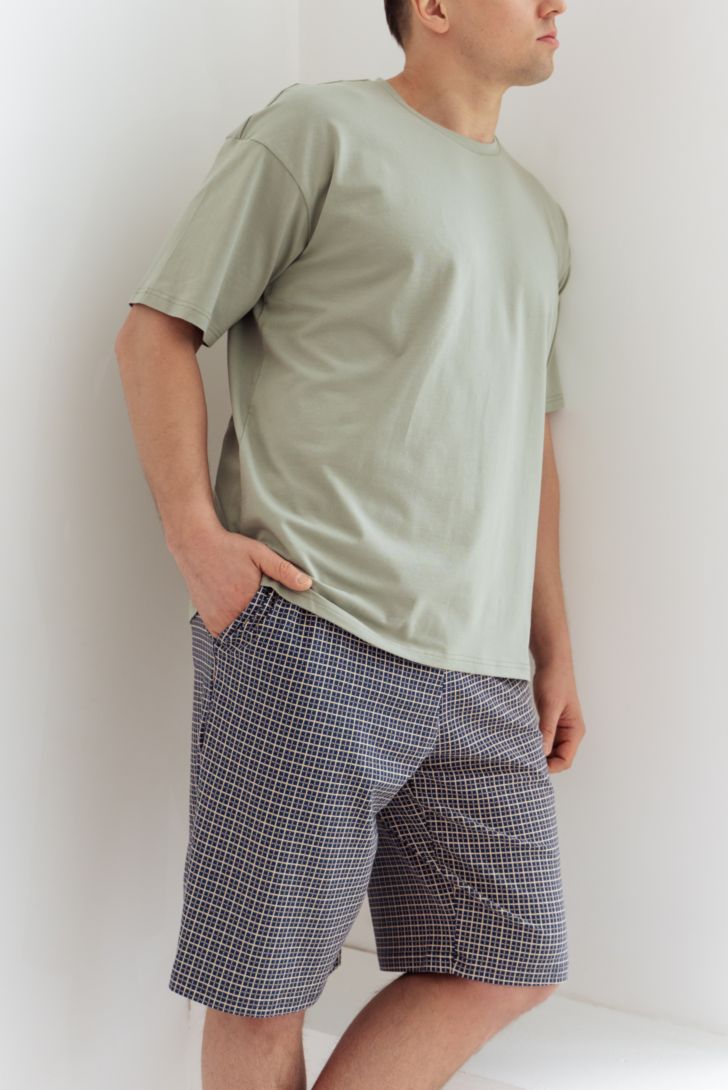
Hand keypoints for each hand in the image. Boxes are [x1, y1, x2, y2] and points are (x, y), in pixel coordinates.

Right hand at [169, 523, 312, 637]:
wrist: (195, 544)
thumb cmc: (229, 548)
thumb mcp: (260, 554)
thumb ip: (283, 570)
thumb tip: (307, 584)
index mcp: (247, 601)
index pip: (271, 625)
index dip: (280, 626)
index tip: (288, 629)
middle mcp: (230, 614)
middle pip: (255, 633)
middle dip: (266, 632)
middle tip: (277, 634)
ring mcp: (217, 619)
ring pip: (240, 636)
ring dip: (249, 633)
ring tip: (260, 630)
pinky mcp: (208, 620)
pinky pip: (224, 635)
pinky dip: (234, 632)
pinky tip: (243, 625)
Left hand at [532, 661, 585, 772]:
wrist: (552, 662)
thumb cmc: (555, 681)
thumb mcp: (549, 706)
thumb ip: (547, 730)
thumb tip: (542, 753)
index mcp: (575, 731)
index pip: (565, 760)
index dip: (550, 767)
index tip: (531, 766)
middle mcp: (570, 732)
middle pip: (558, 758)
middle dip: (543, 762)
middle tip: (522, 762)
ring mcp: (560, 728)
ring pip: (550, 750)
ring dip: (538, 753)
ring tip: (521, 753)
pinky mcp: (550, 722)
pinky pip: (544, 739)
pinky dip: (535, 743)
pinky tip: (523, 742)